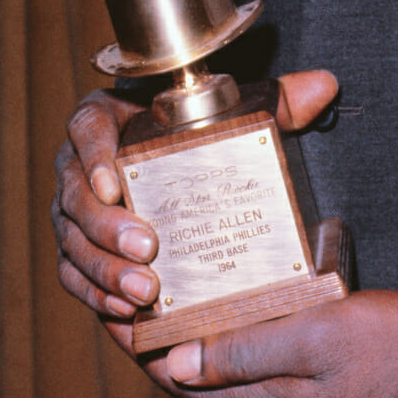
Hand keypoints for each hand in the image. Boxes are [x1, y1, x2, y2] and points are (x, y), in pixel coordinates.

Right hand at [50, 69, 340, 337]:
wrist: (178, 177)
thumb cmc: (198, 138)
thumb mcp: (233, 115)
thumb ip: (275, 100)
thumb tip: (324, 85)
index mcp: (107, 121)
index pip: (86, 127)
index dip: (93, 153)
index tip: (115, 181)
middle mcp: (80, 168)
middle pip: (74, 196)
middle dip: (106, 227)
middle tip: (148, 248)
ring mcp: (76, 215)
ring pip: (73, 243)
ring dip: (104, 270)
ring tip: (145, 291)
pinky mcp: (79, 254)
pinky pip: (75, 277)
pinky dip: (97, 294)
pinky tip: (125, 311)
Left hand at [144, 289, 397, 397]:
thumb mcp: (321, 336)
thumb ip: (249, 350)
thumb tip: (177, 363)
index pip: (174, 378)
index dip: (137, 343)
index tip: (108, 306)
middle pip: (195, 380)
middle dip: (162, 340)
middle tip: (139, 291)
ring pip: (228, 380)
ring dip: (200, 344)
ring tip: (184, 296)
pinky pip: (260, 380)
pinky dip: (238, 350)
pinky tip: (249, 317)